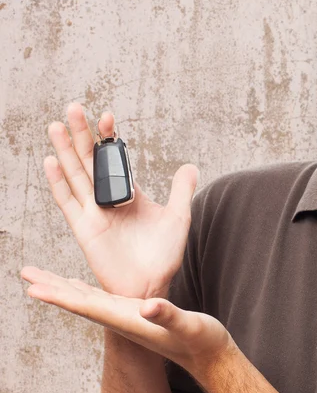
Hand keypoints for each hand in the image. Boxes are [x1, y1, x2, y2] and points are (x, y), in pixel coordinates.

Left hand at [21, 267, 233, 379]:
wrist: (208, 354)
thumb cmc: (200, 342)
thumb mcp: (189, 326)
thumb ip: (168, 316)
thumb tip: (148, 306)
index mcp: (130, 320)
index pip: (88, 307)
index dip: (61, 296)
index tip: (34, 288)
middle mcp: (122, 319)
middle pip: (79, 302)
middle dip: (52, 288)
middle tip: (26, 274)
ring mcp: (127, 316)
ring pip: (87, 299)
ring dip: (63, 287)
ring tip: (42, 277)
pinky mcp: (135, 312)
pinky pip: (101, 298)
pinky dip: (84, 289)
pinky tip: (77, 285)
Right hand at [39, 103, 197, 298]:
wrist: (152, 285)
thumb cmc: (164, 255)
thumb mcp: (178, 217)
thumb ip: (181, 191)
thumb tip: (190, 165)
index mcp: (129, 194)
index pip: (115, 159)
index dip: (110, 138)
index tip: (108, 116)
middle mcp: (108, 199)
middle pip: (90, 160)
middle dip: (83, 134)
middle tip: (75, 107)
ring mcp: (94, 212)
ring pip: (76, 175)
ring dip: (65, 151)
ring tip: (57, 125)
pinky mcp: (85, 229)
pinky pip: (68, 202)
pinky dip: (58, 182)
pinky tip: (51, 160)